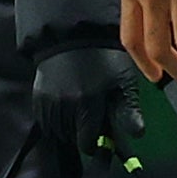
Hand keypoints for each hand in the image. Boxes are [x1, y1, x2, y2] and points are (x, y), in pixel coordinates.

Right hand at [31, 42, 146, 176]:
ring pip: (58, 132)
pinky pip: (45, 122)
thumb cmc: (106, 59)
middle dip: (82, 133)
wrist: (77, 35)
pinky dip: (56, 120)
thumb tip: (138, 134)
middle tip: (91, 117)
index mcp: (89, 102)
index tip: (100, 134)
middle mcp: (66, 104)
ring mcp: (49, 101)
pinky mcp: (38, 97)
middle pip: (72, 139)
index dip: (95, 143)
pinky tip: (66, 106)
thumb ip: (129, 111)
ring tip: (79, 110)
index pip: (87, 143)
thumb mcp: (124, 81)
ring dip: (69, 128)